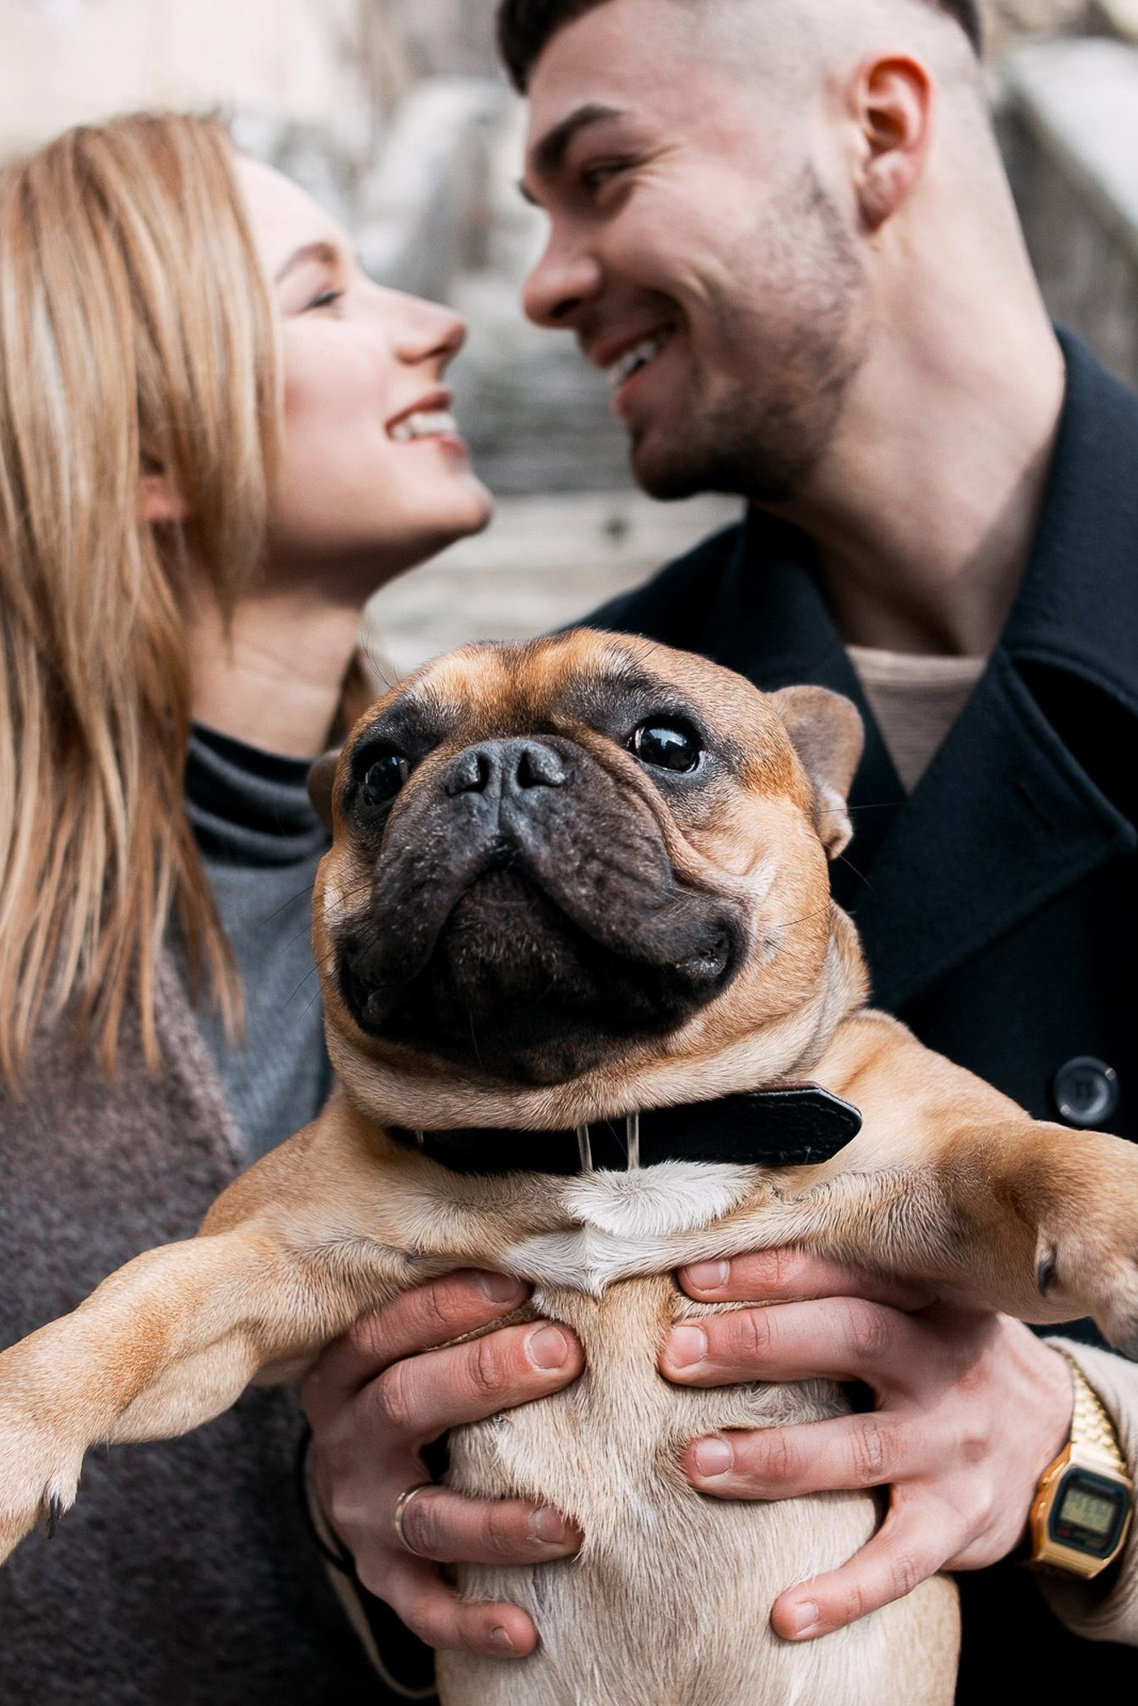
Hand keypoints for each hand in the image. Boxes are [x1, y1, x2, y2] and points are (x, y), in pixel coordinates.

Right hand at [301, 1271, 583, 1657]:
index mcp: (345, 1373)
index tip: (519, 1283)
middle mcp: (348, 1442)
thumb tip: (550, 1245)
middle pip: (405, 1403)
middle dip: (485, 1376)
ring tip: (569, 1524)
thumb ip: (458, 1305)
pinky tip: (525, 1628)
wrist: (357, 1475)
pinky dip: (472, 1622)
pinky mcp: (386, 1576)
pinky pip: (424, 1607)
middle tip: (563, 1355)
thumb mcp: (408, 1341)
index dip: (447, 1305)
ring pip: (428, 1517)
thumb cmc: (411, 1382)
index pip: (385, 1330)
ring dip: (499, 1522)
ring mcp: (365, 1515)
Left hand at [660, 1249, 1073, 1640]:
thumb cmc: (948, 1355)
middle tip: (676, 1355)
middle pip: (851, 1339)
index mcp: (927, 1299)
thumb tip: (716, 1272)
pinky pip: (901, 1560)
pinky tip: (787, 1612)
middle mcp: (945, 1363)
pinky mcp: (961, 1520)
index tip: (692, 1279)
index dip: (769, 1272)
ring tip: (698, 1462)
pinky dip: (846, 1591)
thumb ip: (844, 1286)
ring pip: (861, 1447)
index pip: (844, 1272)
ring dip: (774, 1457)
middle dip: (758, 1344)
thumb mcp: (920, 1303)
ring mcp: (955, 1445)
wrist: (1057, 1435)